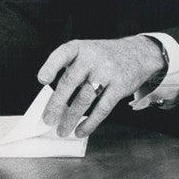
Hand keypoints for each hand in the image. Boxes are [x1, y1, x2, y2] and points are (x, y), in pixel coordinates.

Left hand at [38, 36, 166, 138]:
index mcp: (78, 48)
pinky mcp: (119, 87)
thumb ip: (69, 70)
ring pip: (84, 98)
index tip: (41, 80)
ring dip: (71, 117)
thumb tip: (54, 101)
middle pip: (70, 82)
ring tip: (62, 130)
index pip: (62, 54)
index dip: (50, 67)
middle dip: (57, 103)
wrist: (137, 53)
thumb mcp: (85, 53)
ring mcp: (107, 72)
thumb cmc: (102, 57)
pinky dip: (90, 122)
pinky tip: (81, 131)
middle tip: (47, 119)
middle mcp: (91, 58)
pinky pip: (102, 108)